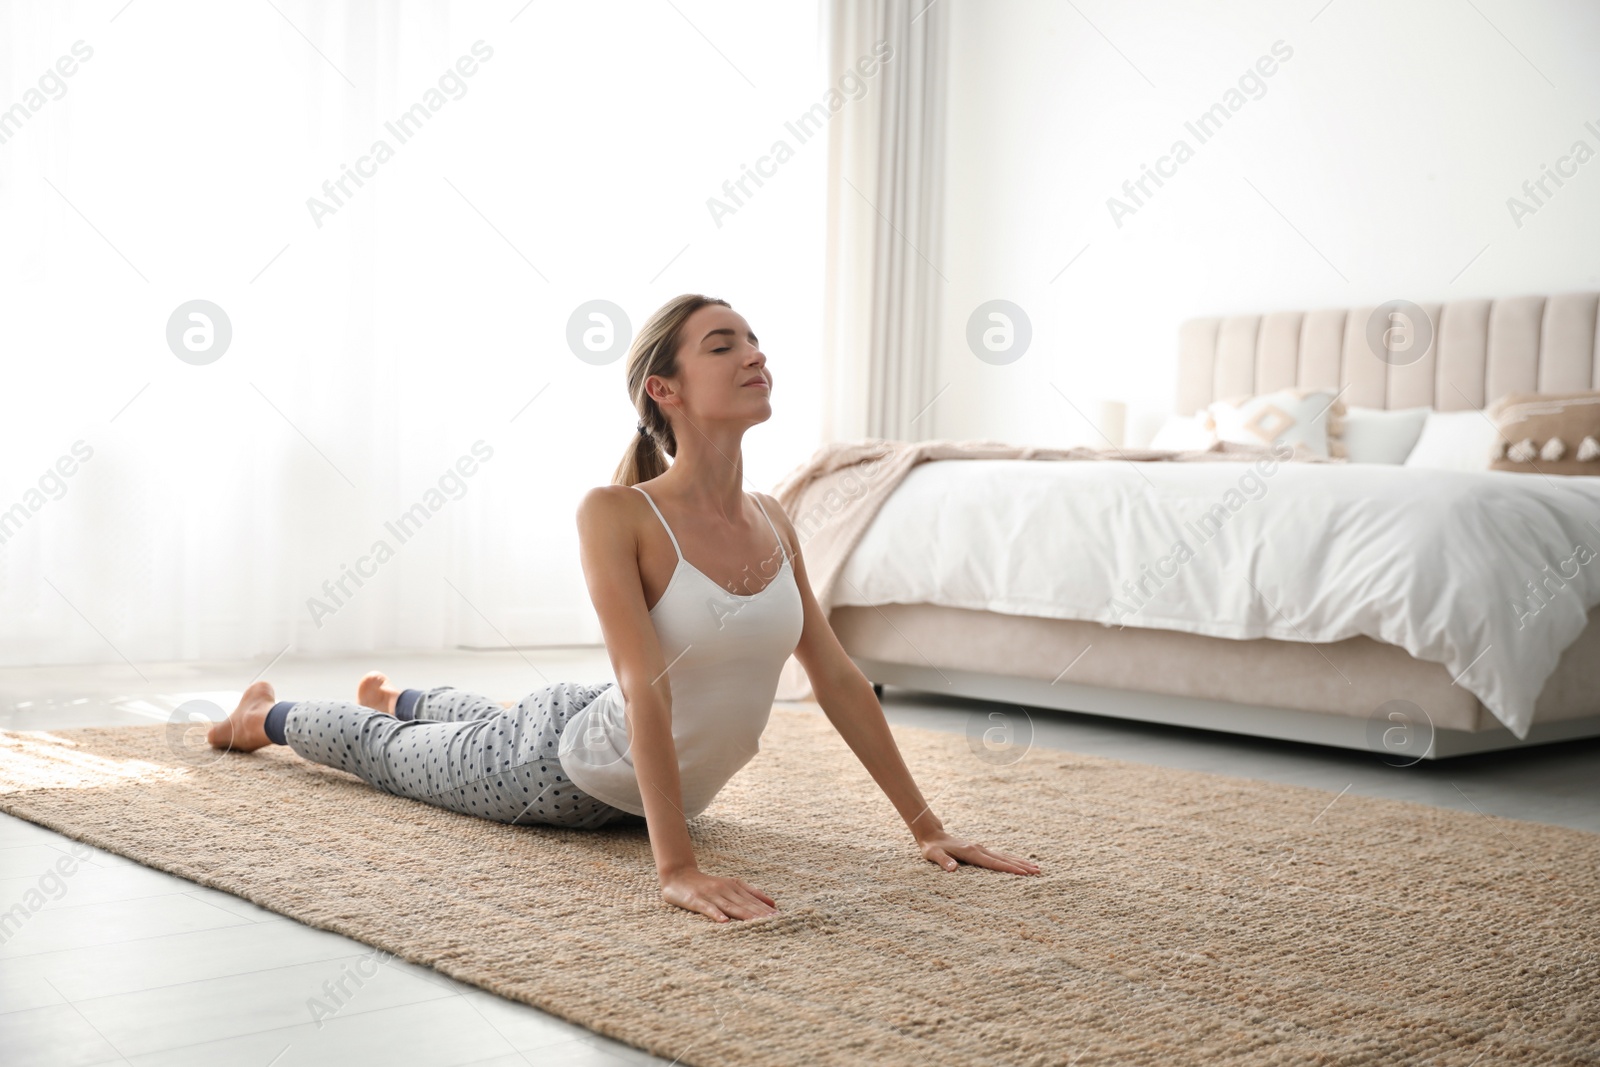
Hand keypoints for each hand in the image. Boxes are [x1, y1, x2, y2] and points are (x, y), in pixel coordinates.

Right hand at [660, 868, 778, 922]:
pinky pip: (707, 909)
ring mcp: (711, 895)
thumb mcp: (731, 885)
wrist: (678, 875)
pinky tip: (724, 922)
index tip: (780, 918)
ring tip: (757, 922)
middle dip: (760, 913)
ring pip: (730, 906)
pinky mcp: (696, 900)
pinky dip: (716, 915)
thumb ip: (751, 892)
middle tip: (775, 922)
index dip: (766, 909)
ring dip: (744, 915)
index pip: (753, 900)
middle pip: (745, 904)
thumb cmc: (707, 885)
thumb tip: (773, 903)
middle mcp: (725, 889)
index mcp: (734, 886)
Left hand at [918, 830, 1039, 875]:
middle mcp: (979, 848)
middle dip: (1021, 866)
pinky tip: (1020, 863)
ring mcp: (981, 848)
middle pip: (1004, 859)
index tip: (1023, 874)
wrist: (933, 835)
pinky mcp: (981, 849)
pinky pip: (1000, 856)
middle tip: (1038, 872)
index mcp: (971, 852)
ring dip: (1020, 862)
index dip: (1008, 869)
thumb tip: (953, 869)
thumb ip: (943, 862)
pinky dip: (1012, 860)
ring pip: (1005, 856)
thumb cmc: (932, 848)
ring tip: (1036, 868)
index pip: (993, 863)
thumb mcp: (934, 855)